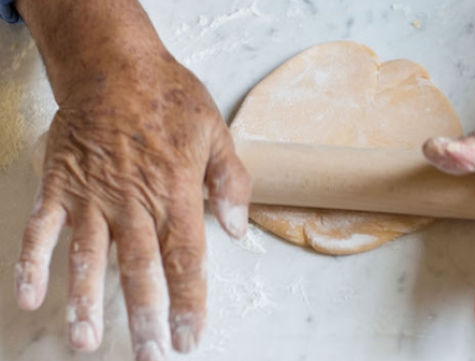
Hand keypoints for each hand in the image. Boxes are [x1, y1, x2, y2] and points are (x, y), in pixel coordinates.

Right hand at [14, 0, 250, 358]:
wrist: (115, 64)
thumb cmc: (168, 98)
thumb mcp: (215, 132)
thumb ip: (230, 182)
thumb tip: (236, 229)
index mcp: (175, 192)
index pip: (185, 258)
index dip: (188, 301)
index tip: (188, 337)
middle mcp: (133, 201)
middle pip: (140, 268)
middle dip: (145, 315)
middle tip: (147, 355)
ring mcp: (92, 195)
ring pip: (89, 257)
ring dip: (86, 301)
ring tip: (85, 341)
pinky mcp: (59, 185)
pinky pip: (42, 228)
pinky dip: (33, 262)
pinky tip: (28, 296)